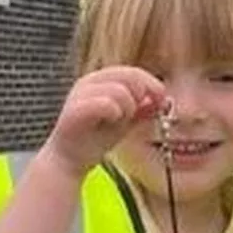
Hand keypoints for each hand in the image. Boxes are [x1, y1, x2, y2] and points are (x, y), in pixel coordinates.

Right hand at [40, 65, 164, 179]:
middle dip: (141, 95)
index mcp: (100, 80)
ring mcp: (80, 94)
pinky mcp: (75, 109)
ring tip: (118, 120)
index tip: (161, 100)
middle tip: (135, 113)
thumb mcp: (126, 121)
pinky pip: (107, 103)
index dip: (152, 84)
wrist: (69, 160)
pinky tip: (111, 121)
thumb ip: (142, 109)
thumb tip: (163, 99)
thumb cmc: (95, 138)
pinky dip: (115, 113)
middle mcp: (89, 82)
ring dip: (127, 108)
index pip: (133, 72)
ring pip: (120, 90)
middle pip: (130, 75)